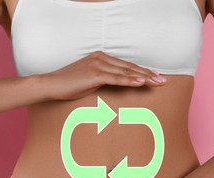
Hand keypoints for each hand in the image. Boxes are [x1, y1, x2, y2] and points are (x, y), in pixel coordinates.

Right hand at [42, 50, 167, 100]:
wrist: (50, 85)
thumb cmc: (67, 85)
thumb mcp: (88, 80)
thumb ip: (102, 79)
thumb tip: (114, 84)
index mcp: (100, 57)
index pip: (125, 65)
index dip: (142, 71)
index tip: (155, 77)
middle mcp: (101, 58)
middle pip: (129, 67)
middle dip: (148, 74)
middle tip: (163, 81)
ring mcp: (98, 65)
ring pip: (126, 72)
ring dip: (144, 78)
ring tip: (158, 83)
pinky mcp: (95, 74)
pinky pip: (117, 78)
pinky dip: (130, 80)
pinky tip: (142, 82)